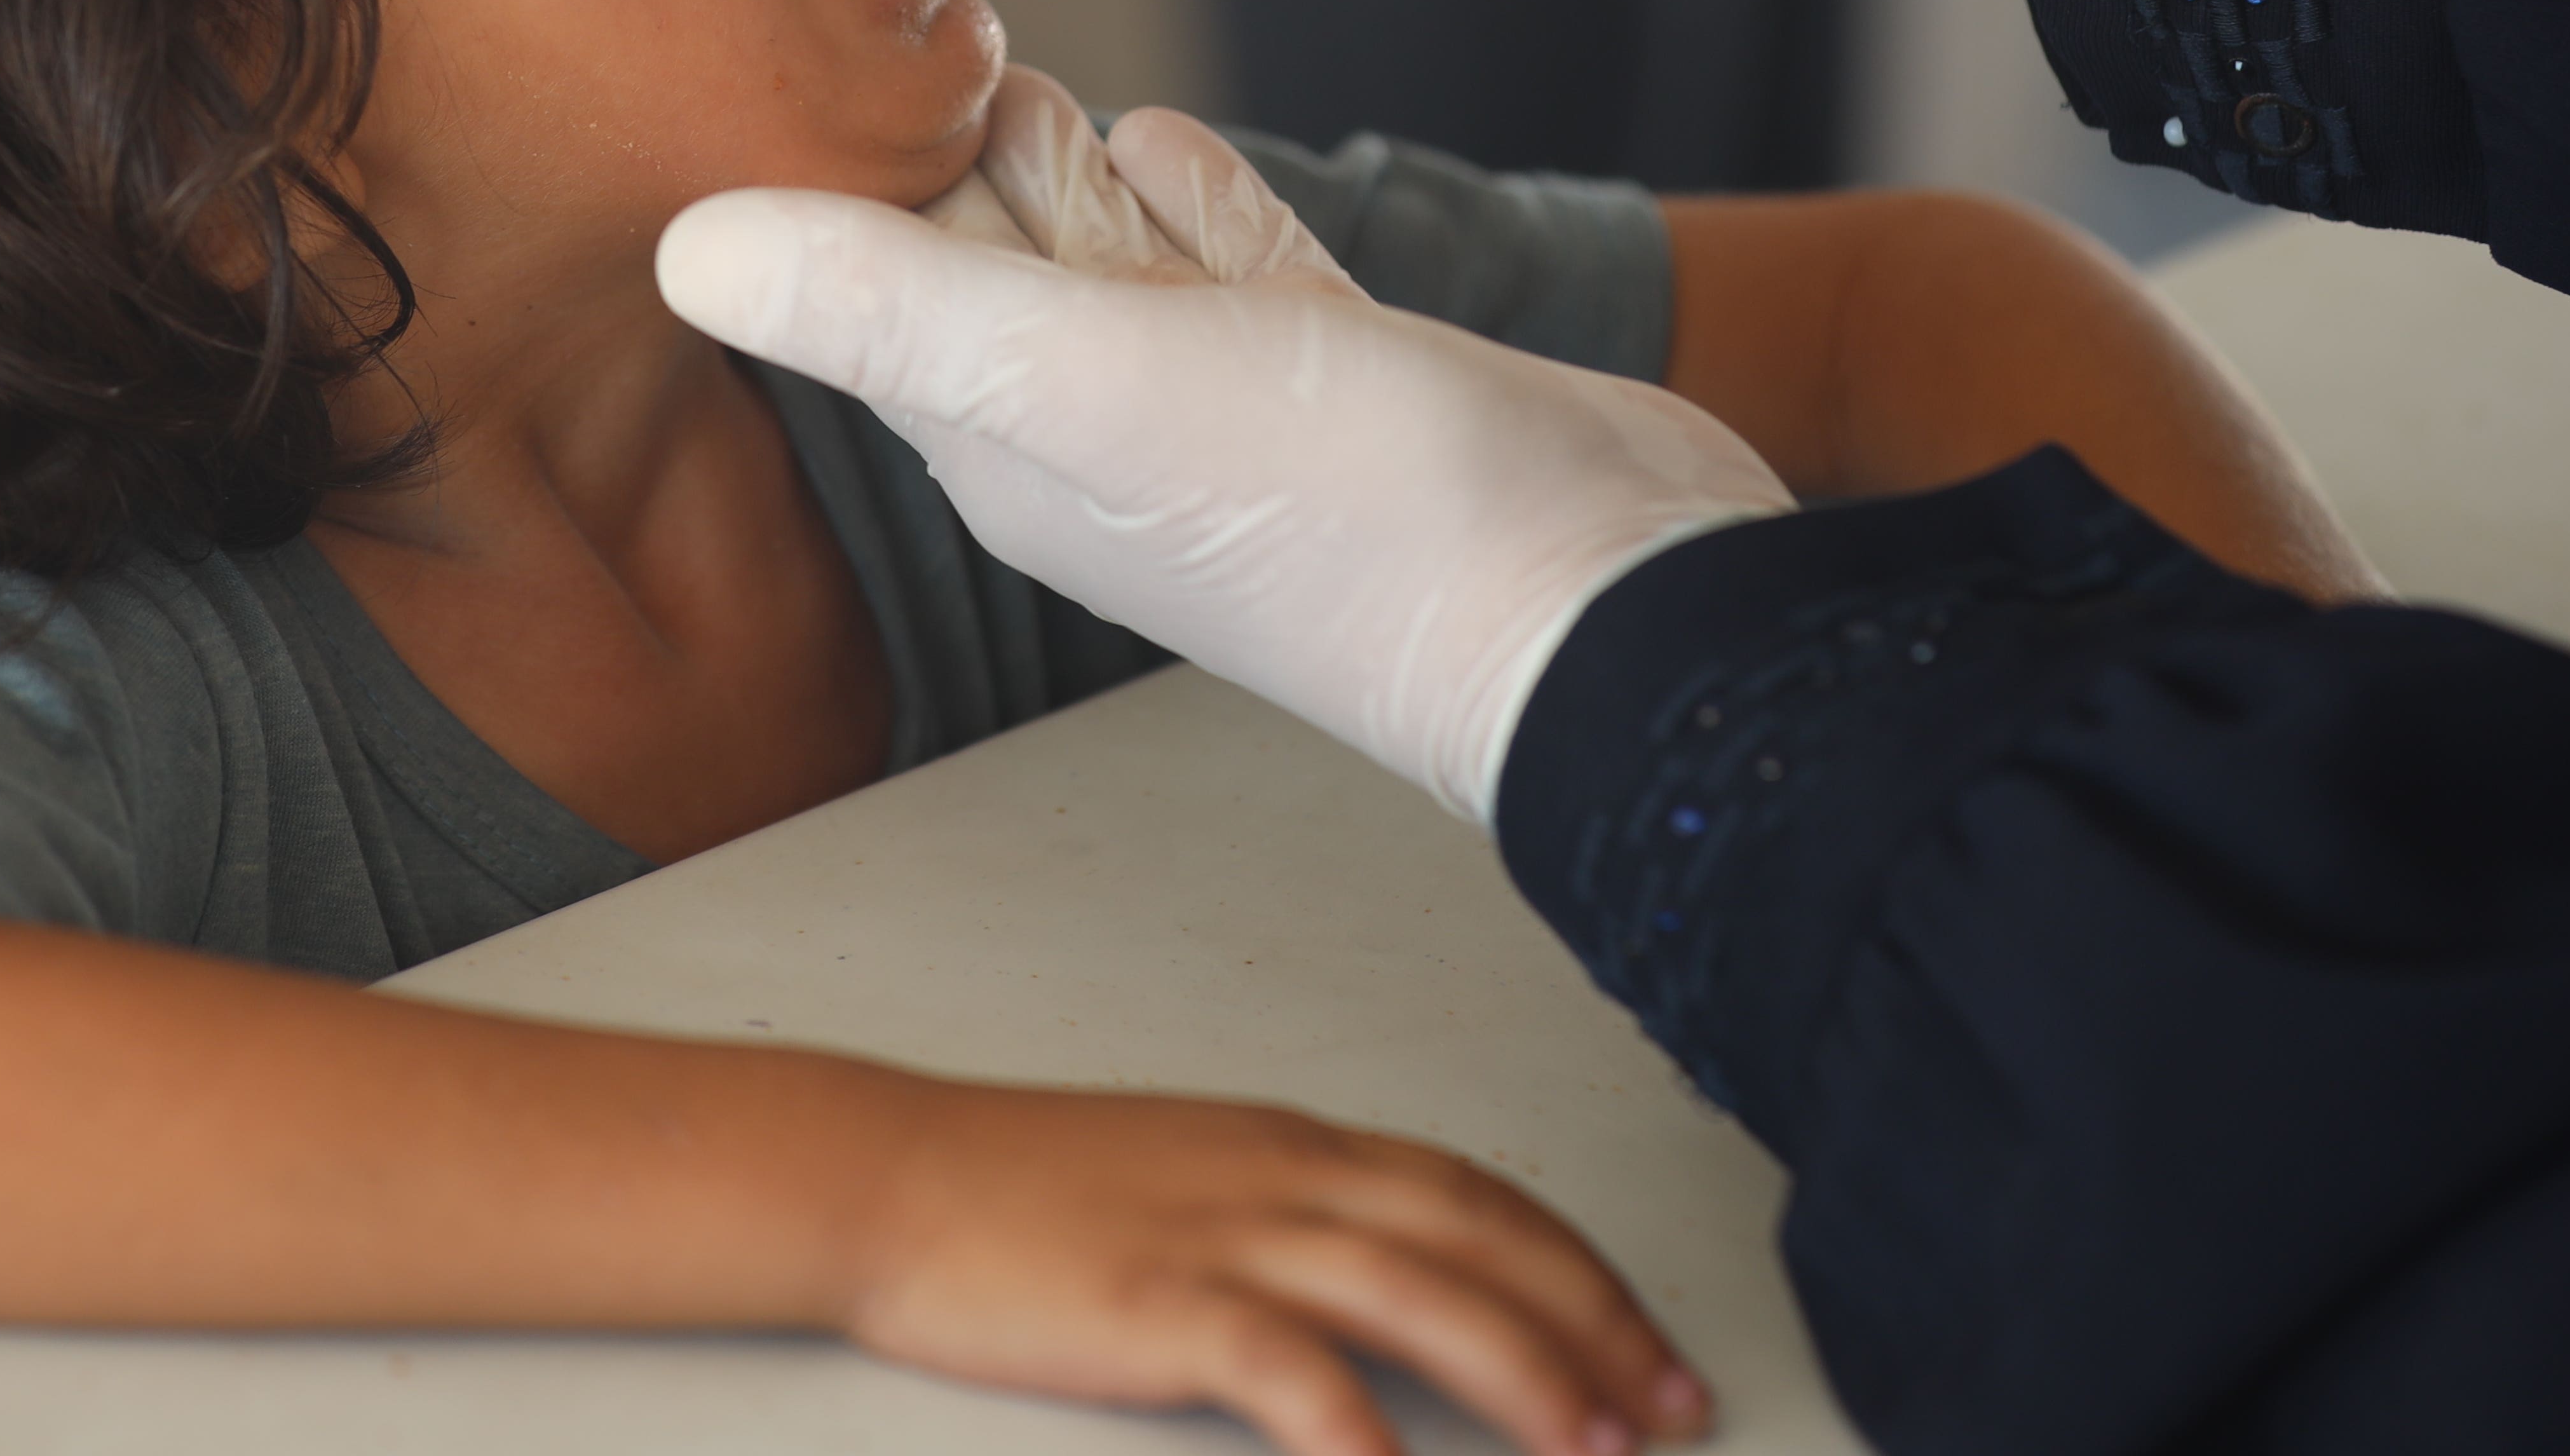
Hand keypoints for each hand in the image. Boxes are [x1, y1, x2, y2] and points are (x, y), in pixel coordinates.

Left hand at [660, 93, 1787, 819]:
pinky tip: (1165, 134)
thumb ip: (886, 306)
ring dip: (1057, 173)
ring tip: (1004, 64)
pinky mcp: (1347, 378)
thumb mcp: (1076, 373)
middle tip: (881, 24)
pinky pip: (1237, 272)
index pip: (881, 287)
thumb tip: (684, 248)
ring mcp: (1228, 408)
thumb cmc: (1340, 505)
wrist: (1592, 598)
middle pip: (984, 266)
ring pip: (1109, 263)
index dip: (833, 178)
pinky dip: (1190, 204)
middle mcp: (1099, 428)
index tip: (777, 61)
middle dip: (935, 160)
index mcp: (1006, 439)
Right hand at [852, 1078, 1712, 1455]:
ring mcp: (1225, 1236)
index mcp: (1291, 1145)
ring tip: (1596, 1454)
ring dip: (1528, 1376)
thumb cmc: (1019, 1191)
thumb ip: (1279, 1216)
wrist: (890, 1174)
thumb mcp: (1181, 1177)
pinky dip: (1364, 1434)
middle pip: (1483, 1238)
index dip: (1583, 1272)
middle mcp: (1282, 1176)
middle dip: (1598, 1328)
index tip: (1654, 1347)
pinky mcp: (1163, 1302)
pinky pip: (1294, 1369)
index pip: (1480, 1195)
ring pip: (1421, 1295)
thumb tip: (1376, 1276)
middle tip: (1679, 1413)